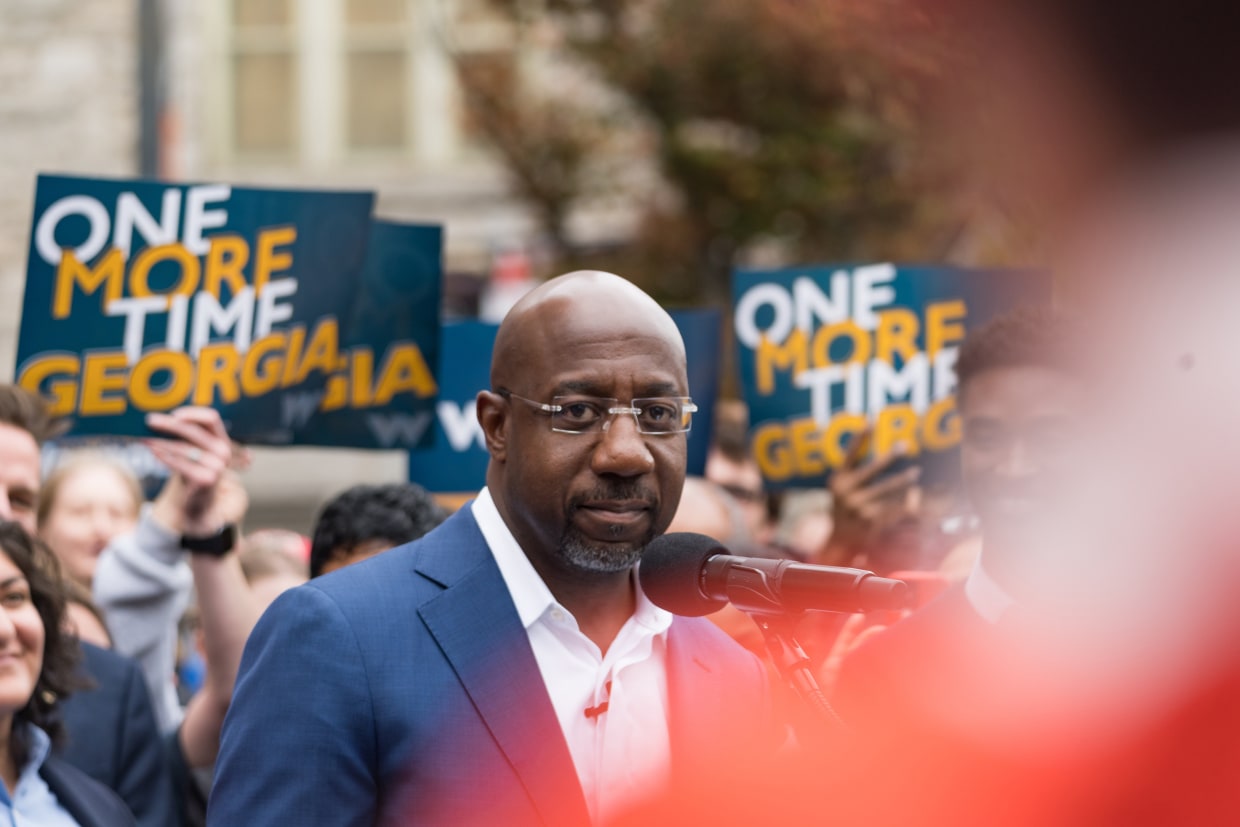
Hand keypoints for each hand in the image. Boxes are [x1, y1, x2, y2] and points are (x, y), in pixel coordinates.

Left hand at [144, 408, 248, 536]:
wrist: (196, 502)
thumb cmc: (191, 470)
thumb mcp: (193, 450)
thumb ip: (184, 435)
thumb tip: (157, 418)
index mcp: (222, 440)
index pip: (211, 418)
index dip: (193, 413)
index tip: (173, 413)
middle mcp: (224, 451)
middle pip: (193, 430)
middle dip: (169, 424)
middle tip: (149, 421)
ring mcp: (217, 466)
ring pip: (184, 447)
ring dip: (161, 441)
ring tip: (144, 439)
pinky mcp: (207, 479)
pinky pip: (181, 463)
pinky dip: (164, 456)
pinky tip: (152, 451)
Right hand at [819, 428, 920, 565]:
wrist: (839, 542)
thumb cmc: (844, 509)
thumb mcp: (841, 488)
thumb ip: (853, 470)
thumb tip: (875, 452)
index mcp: (837, 480)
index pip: (850, 454)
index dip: (860, 438)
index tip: (870, 420)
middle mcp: (846, 492)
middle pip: (872, 469)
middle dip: (889, 457)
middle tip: (904, 445)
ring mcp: (859, 507)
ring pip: (887, 488)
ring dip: (903, 479)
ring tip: (915, 472)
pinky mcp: (871, 521)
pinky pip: (893, 507)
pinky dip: (906, 502)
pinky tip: (915, 496)